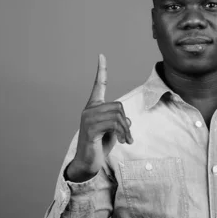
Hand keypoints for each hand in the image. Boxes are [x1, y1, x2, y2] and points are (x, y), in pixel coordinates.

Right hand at [66, 54, 132, 181]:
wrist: (88, 162)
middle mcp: (89, 110)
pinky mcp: (90, 129)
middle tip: (128, 137)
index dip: (101, 70)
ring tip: (126, 140)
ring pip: (117, 115)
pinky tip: (122, 142)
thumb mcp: (114, 131)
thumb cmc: (100, 146)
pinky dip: (122, 133)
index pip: (98, 85)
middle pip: (118, 106)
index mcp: (94, 107)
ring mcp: (88, 119)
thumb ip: (119, 122)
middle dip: (126, 122)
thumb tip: (126, 119)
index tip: (101, 55)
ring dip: (125, 130)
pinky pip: (113, 124)